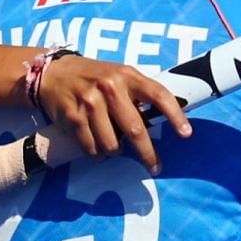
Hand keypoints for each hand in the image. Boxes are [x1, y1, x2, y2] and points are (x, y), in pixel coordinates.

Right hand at [34, 53, 192, 173]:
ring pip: (112, 145)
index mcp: (128, 76)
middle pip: (135, 130)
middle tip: (155, 166)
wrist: (55, 73)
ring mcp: (90, 102)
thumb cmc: (95, 77)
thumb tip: (162, 122)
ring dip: (115, 151)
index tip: (186, 134)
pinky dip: (97, 153)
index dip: (175, 115)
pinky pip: (92, 148)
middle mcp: (110, 87)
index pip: (158, 94)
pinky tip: (96, 146)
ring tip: (113, 145)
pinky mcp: (73, 117)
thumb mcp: (119, 76)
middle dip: (148, 154)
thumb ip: (138, 94)